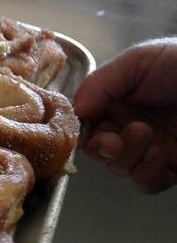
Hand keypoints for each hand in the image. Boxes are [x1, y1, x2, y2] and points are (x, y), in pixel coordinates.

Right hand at [73, 38, 176, 192]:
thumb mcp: (141, 60)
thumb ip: (100, 82)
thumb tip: (75, 111)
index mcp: (122, 98)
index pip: (87, 120)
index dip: (80, 128)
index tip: (85, 127)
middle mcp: (133, 124)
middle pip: (97, 149)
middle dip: (100, 147)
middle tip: (113, 140)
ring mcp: (154, 148)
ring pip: (118, 167)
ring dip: (125, 158)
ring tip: (146, 136)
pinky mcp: (173, 168)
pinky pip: (145, 183)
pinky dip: (145, 172)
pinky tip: (160, 155)